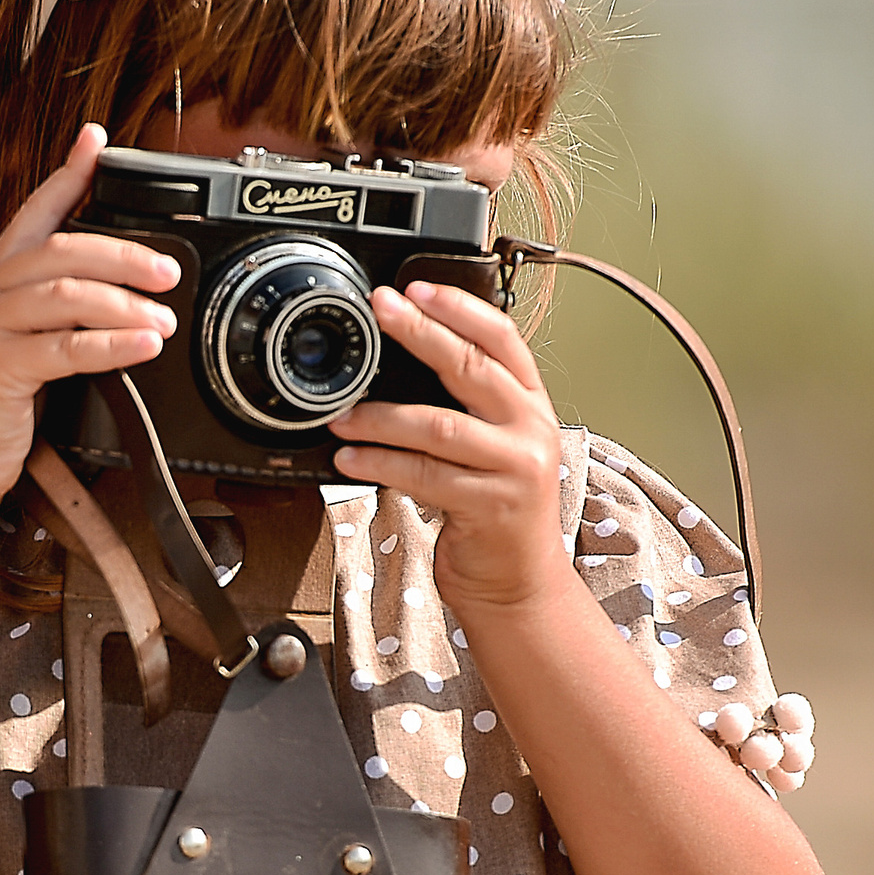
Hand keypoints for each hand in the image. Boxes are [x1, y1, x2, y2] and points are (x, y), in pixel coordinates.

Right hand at [0, 126, 179, 507]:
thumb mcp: (20, 348)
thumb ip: (54, 315)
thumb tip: (115, 295)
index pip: (33, 214)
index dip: (67, 175)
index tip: (97, 142)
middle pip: (61, 250)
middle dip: (122, 254)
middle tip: (167, 270)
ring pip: (66, 294)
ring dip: (125, 304)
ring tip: (164, 319)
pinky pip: (65, 347)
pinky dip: (112, 346)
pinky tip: (143, 347)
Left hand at [332, 280, 574, 620]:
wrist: (518, 585)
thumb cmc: (495, 514)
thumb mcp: (493, 449)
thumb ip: (467, 410)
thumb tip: (398, 368)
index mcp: (531, 406)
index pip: (503, 340)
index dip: (461, 308)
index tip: (418, 288)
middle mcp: (531, 430)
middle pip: (472, 367)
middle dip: (420, 333)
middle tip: (380, 310)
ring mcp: (515, 469)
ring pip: (439, 426)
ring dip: (381, 417)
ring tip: (342, 415)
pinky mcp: (491, 507)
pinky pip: (423, 475)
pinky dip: (380, 464)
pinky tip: (351, 459)